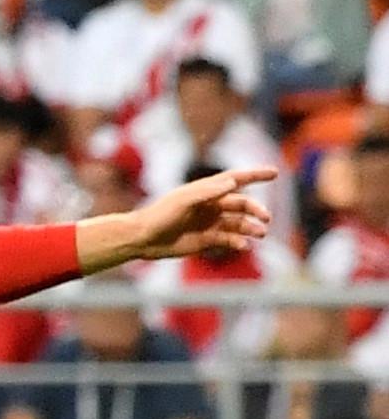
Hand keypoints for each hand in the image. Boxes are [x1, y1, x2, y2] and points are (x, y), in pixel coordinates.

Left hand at [99, 165, 277, 266]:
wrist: (143, 239)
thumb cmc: (160, 215)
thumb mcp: (182, 201)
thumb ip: (207, 192)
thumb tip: (232, 183)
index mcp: (206, 191)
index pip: (236, 179)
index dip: (255, 175)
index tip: (275, 173)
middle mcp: (211, 205)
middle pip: (242, 204)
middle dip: (256, 209)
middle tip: (266, 218)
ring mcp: (210, 223)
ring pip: (239, 223)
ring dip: (251, 227)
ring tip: (260, 234)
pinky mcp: (207, 240)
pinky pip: (229, 240)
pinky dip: (239, 242)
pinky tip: (243, 246)